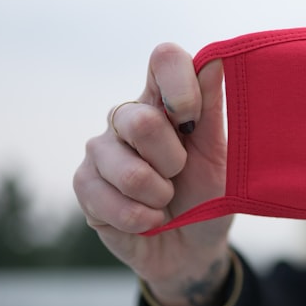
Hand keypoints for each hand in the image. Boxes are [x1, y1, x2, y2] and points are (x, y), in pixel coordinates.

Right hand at [73, 43, 233, 305]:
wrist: (192, 249)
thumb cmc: (209, 195)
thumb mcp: (221, 156)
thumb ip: (213, 109)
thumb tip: (217, 57)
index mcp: (165, 101)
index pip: (164, 59)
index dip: (180, 84)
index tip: (191, 118)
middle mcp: (128, 117)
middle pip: (140, 120)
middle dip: (172, 161)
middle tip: (180, 174)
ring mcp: (101, 150)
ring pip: (128, 169)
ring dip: (159, 195)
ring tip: (165, 200)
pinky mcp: (84, 184)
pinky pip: (111, 201)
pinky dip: (141, 218)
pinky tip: (149, 219)